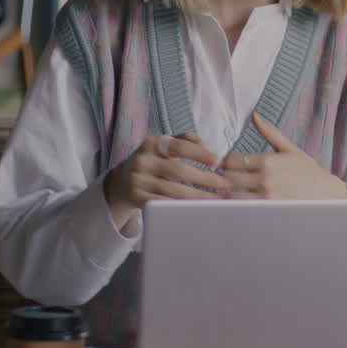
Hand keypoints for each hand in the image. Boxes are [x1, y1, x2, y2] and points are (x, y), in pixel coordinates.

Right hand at [105, 132, 230, 227]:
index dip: (199, 153)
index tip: (218, 160)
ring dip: (198, 196)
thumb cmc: (152, 162)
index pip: (178, 146)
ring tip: (217, 198)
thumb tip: (205, 143)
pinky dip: (182, 206)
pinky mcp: (137, 198)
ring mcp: (138, 181)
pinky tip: (197, 207)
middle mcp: (142, 161)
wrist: (121, 183)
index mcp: (151, 144)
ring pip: (173, 190)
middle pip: (178, 171)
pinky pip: (164, 203)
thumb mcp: (162, 145)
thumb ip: (184, 140)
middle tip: (225, 184)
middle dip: (205, 178)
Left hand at [220, 113, 346, 199]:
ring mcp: (265, 197)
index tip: (226, 164)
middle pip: (228, 178)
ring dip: (225, 194)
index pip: (231, 160)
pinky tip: (235, 203)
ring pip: (231, 196)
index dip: (225, 162)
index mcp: (267, 161)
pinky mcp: (267, 211)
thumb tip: (254, 116)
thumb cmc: (308, 170)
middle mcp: (264, 179)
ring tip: (224, 192)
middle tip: (220, 178)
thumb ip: (269, 133)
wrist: (325, 193)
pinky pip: (242, 209)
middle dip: (222, 178)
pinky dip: (234, 206)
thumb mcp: (289, 149)